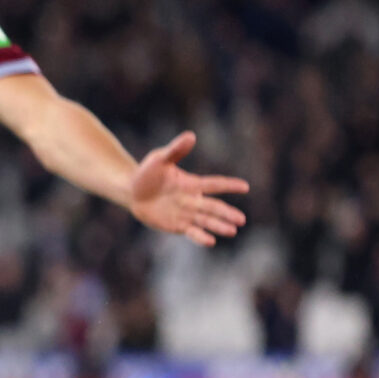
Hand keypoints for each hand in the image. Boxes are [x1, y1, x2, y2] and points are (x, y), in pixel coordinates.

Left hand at [129, 133, 250, 246]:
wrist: (132, 191)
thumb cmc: (148, 172)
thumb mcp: (160, 159)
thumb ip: (176, 150)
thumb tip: (191, 136)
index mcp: (192, 183)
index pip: (214, 184)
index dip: (229, 185)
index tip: (245, 187)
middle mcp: (193, 199)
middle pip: (213, 207)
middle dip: (227, 213)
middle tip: (242, 220)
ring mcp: (186, 213)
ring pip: (206, 220)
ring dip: (219, 225)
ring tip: (233, 231)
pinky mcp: (177, 225)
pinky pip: (192, 231)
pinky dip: (201, 236)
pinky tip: (211, 241)